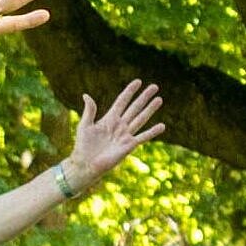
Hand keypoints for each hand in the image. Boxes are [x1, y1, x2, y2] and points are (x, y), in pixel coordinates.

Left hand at [51, 79, 167, 183]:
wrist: (85, 164)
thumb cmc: (83, 146)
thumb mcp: (84, 125)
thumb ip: (90, 111)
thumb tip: (86, 95)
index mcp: (109, 118)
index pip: (122, 101)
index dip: (130, 91)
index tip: (138, 81)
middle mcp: (119, 125)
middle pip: (134, 107)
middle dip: (144, 97)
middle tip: (154, 86)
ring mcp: (125, 135)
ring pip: (141, 119)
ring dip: (150, 109)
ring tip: (159, 99)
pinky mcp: (129, 146)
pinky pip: (143, 137)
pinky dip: (152, 132)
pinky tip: (162, 126)